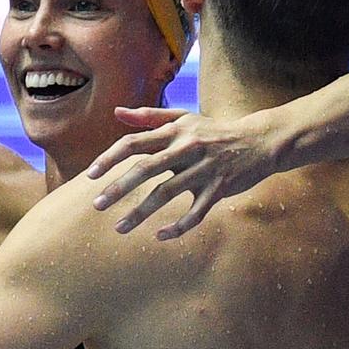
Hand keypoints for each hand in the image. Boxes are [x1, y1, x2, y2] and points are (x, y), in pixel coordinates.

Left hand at [87, 107, 277, 239]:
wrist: (259, 141)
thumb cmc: (213, 131)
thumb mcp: (183, 119)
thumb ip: (149, 117)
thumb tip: (117, 112)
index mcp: (174, 132)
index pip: (134, 143)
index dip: (110, 158)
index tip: (90, 175)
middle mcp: (186, 149)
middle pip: (145, 169)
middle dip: (118, 189)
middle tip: (97, 205)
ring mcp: (203, 170)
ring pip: (166, 194)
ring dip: (140, 213)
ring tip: (119, 228)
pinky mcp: (219, 189)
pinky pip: (195, 213)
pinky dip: (177, 226)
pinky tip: (160, 236)